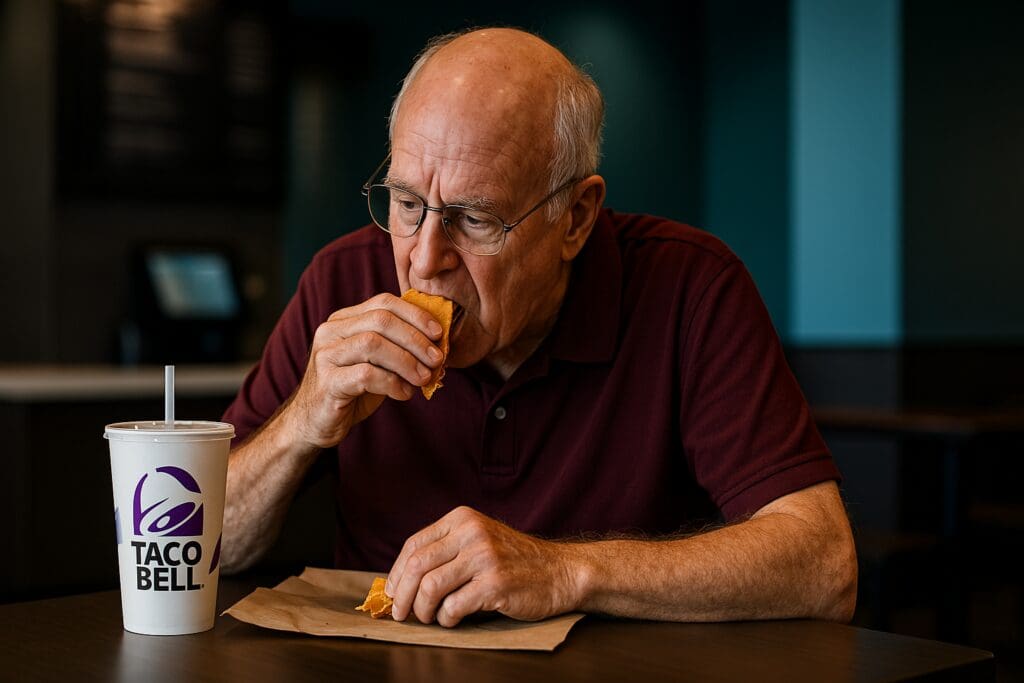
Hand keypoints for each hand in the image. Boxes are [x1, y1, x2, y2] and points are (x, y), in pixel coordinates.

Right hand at [284, 293, 444, 449]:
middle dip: (415, 339)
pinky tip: (404, 394)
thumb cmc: (352, 389)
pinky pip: (366, 375)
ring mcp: (326, 355)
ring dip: (406, 361)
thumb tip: (438, 343)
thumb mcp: (376, 362)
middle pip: (381, 320)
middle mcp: (331, 331)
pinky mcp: (327, 382)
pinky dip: (392, 383)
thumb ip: (397, 346)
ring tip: (423, 378)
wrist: (315, 422)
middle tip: (436, 359)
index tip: (439, 333)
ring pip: (373, 344)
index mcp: (344, 320)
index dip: (415, 315)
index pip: (384, 303)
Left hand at [386, 506, 584, 626]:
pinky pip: (454, 606)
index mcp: (463, 519)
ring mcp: (485, 557)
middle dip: (401, 595)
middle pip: (418, 565)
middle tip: (399, 613)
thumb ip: (447, 550)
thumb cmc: (516, 561)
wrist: (561, 571)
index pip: (415, 544)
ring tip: (429, 618)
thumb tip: (403, 579)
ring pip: (431, 587)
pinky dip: (446, 619)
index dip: (397, 572)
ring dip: (423, 609)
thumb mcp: (480, 540)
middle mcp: (472, 533)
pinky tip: (452, 621)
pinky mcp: (496, 584)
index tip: (391, 591)